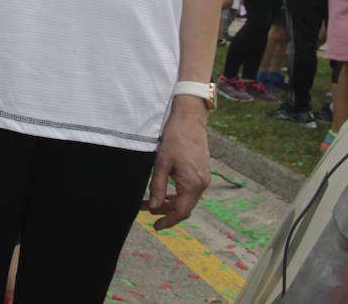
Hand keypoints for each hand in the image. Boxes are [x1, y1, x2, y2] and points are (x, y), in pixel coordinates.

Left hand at [144, 99, 209, 229]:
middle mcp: (202, 184)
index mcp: (193, 184)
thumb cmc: (175, 139)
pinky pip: (189, 189)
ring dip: (169, 202)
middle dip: (165, 211)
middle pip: (184, 206)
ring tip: (149, 201)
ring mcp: (203, 178)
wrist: (189, 120)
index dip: (168, 221)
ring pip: (186, 198)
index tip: (156, 226)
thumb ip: (158, 187)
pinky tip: (164, 191)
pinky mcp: (201, 172)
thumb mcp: (162, 163)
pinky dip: (176, 193)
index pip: (181, 211)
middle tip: (145, 210)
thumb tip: (154, 207)